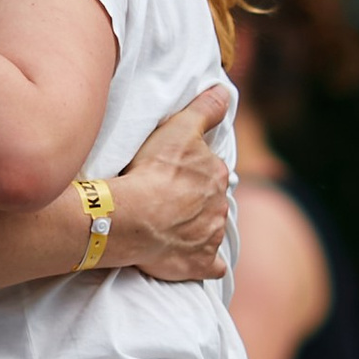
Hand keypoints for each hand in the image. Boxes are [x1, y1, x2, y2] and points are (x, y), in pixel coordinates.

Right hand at [105, 87, 230, 282]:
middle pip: (212, 201)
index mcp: (217, 175)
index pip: (212, 171)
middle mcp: (220, 206)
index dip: (194, 172)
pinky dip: (204, 264)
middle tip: (171, 199)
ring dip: (198, 228)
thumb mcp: (180, 128)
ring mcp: (211, 237)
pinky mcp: (199, 264)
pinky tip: (192, 260)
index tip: (174, 174)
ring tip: (171, 226)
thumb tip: (225, 91)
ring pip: (211, 230)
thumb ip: (205, 109)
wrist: (133, 218)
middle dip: (198, 200)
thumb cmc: (153, 170)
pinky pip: (210, 266)